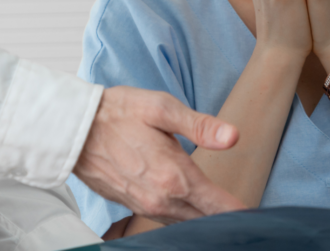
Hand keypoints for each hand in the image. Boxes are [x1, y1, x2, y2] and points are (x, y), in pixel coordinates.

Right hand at [73, 86, 245, 223]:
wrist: (73, 128)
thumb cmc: (117, 113)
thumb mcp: (161, 108)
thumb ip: (200, 126)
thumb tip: (233, 137)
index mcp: (174, 177)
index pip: (220, 206)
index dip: (242, 210)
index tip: (257, 212)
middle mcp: (161, 199)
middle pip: (206, 219)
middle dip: (226, 216)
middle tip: (245, 213)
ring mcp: (145, 206)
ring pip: (186, 222)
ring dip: (204, 217)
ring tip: (223, 211)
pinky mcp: (132, 205)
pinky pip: (166, 218)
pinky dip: (183, 216)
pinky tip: (190, 206)